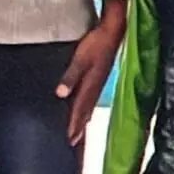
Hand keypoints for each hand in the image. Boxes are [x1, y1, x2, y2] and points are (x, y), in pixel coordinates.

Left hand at [56, 24, 120, 145]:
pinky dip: (88, 108)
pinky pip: (92, 98)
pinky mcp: (100, 76)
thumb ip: (71, 76)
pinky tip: (87, 109)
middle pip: (86, 111)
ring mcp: (99, 82)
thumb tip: (60, 94)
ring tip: (78, 132)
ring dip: (83, 119)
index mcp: (91, 85)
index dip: (74, 124)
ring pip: (90, 106)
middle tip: (72, 142)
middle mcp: (96, 87)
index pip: (80, 109)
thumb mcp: (81, 58)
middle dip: (78, 127)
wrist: (114, 31)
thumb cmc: (96, 43)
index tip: (69, 139)